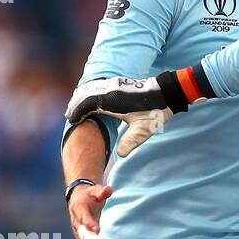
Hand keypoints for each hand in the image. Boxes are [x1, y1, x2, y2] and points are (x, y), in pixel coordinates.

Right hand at [65, 72, 196, 155]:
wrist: (169, 92)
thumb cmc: (156, 111)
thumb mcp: (144, 130)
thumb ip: (131, 142)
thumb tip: (120, 155)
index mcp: (112, 100)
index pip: (87, 104)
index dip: (78, 112)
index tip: (72, 121)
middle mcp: (111, 89)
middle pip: (86, 94)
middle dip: (76, 104)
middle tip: (68, 114)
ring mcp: (116, 84)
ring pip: (92, 88)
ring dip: (83, 96)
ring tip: (76, 106)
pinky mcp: (122, 83)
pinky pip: (100, 85)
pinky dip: (91, 91)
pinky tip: (92, 97)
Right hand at [67, 182, 118, 238]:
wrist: (79, 200)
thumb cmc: (89, 196)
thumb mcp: (95, 190)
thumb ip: (101, 191)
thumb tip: (108, 189)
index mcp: (79, 209)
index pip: (83, 218)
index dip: (89, 223)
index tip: (97, 229)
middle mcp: (77, 223)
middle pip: (83, 235)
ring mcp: (79, 232)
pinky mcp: (84, 238)